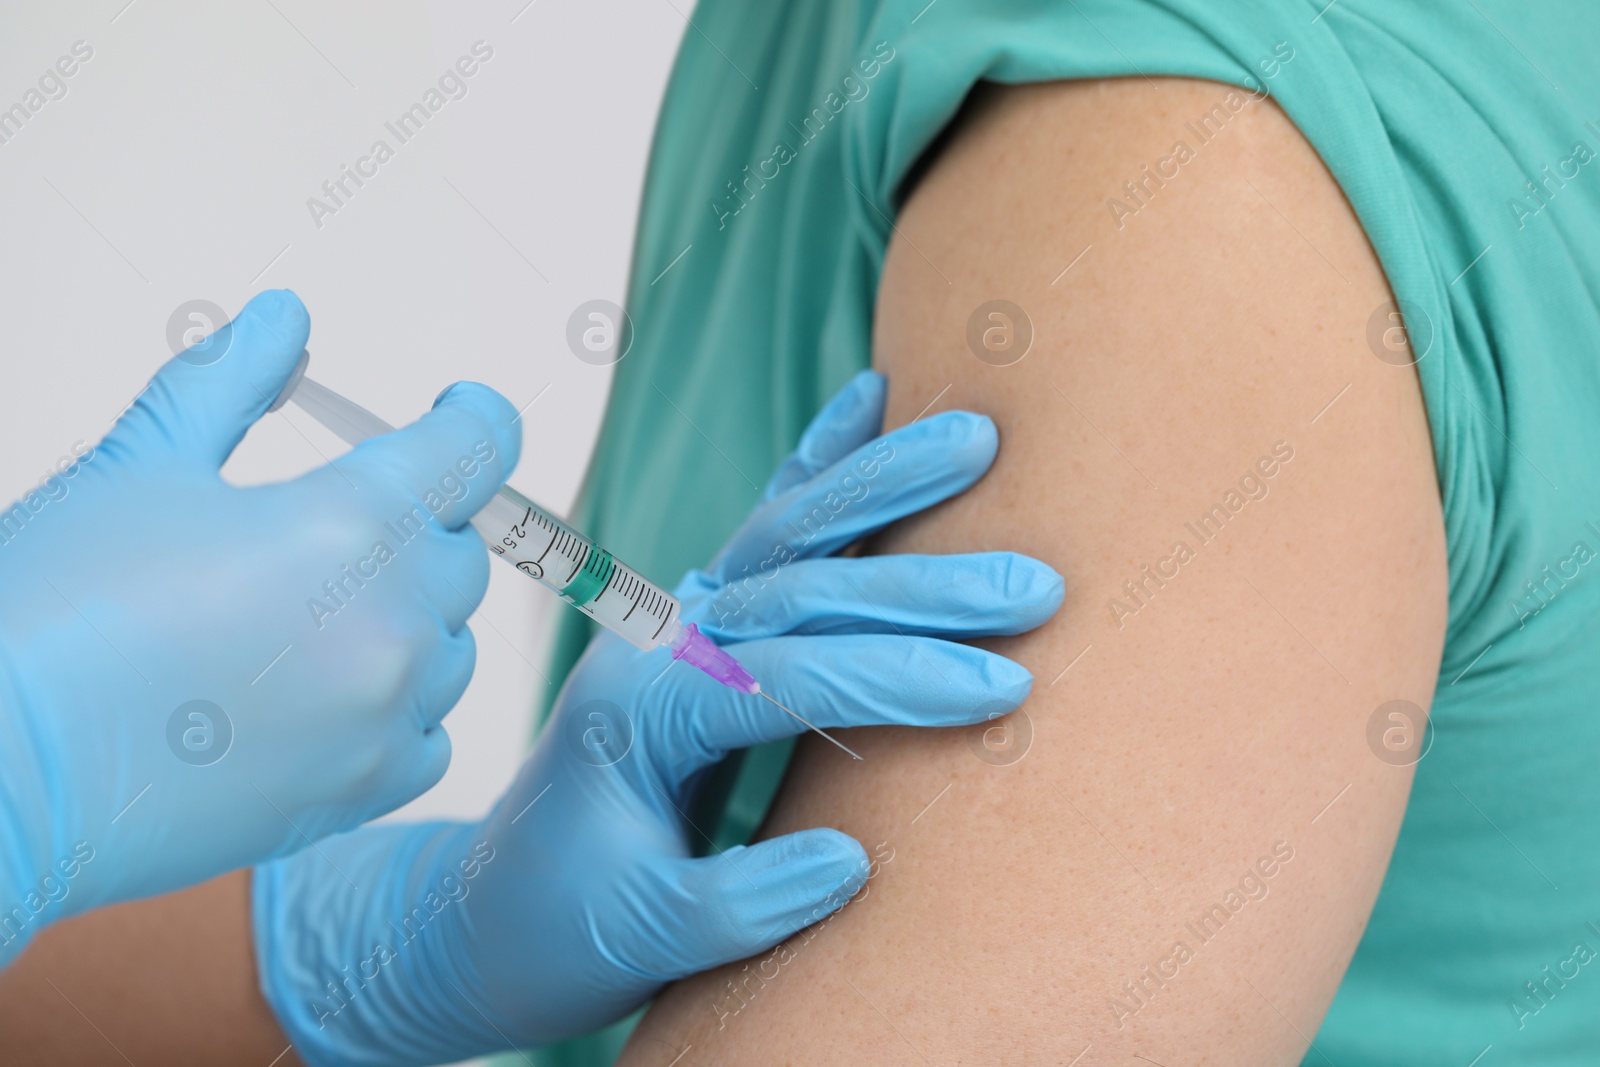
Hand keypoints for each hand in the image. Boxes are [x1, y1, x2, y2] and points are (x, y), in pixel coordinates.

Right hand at [0, 290, 518, 960]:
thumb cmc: (50, 612)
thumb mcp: (141, 465)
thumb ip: (229, 381)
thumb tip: (287, 318)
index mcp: (354, 524)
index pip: (479, 451)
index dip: (474, 421)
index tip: (457, 417)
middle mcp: (393, 623)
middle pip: (462, 553)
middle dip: (414, 527)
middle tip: (325, 530)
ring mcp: (384, 717)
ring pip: (452, 646)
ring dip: (405, 619)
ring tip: (303, 619)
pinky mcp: (361, 792)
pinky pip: (429, 735)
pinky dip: (395, 708)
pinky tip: (321, 694)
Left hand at [253, 371, 1064, 1064]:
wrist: (487, 914)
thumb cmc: (561, 931)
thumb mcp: (646, 942)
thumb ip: (742, 904)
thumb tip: (854, 858)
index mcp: (639, 713)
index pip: (786, 677)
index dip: (896, 680)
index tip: (1000, 687)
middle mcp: (657, 645)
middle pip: (800, 587)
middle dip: (922, 581)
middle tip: (1034, 583)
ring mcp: (678, 623)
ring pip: (786, 531)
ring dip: (881, 483)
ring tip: (978, 437)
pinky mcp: (700, 625)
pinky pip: (767, 528)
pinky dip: (820, 464)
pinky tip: (870, 397)